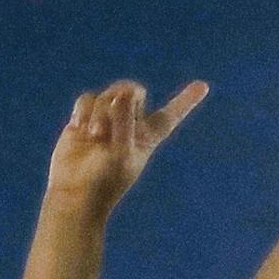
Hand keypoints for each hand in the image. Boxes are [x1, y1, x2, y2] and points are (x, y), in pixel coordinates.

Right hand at [47, 79, 207, 210]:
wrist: (76, 193)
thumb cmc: (105, 180)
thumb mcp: (121, 152)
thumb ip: (125, 121)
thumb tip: (121, 94)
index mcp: (148, 137)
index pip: (171, 115)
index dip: (186, 100)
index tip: (203, 86)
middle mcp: (130, 125)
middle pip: (134, 90)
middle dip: (123, 96)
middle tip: (112, 114)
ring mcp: (107, 120)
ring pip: (108, 94)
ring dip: (100, 111)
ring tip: (94, 135)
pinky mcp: (85, 119)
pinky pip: (88, 98)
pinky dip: (83, 110)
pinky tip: (79, 128)